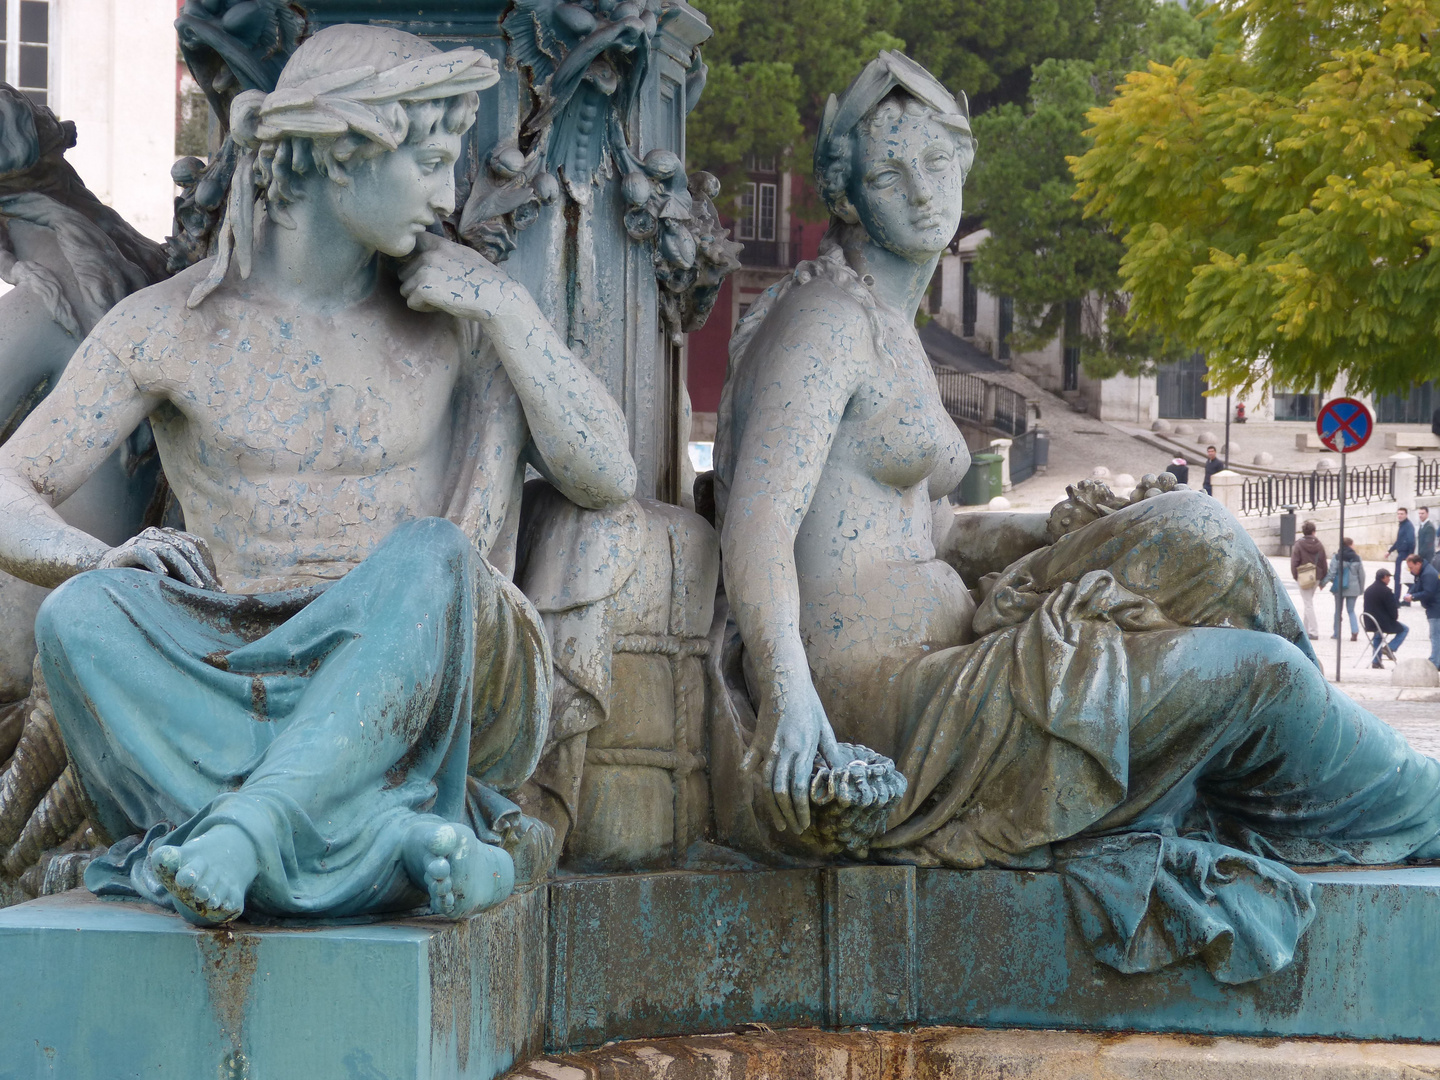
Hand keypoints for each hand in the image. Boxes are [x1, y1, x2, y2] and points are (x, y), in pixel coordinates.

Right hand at [97, 527, 219, 589]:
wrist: (106, 569)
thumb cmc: (143, 574)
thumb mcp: (170, 576)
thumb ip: (191, 577)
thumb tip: (221, 586)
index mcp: (172, 538)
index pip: (197, 546)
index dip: (208, 565)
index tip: (218, 588)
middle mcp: (160, 535)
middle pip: (187, 548)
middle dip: (201, 571)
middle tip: (211, 591)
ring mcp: (143, 539)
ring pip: (170, 550)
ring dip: (185, 570)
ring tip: (196, 587)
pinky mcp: (127, 549)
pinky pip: (144, 552)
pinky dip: (156, 563)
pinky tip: (164, 576)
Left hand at [397, 233, 513, 322]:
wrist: (496, 296)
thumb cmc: (486, 281)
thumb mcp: (466, 256)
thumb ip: (445, 253)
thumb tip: (428, 255)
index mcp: (440, 245)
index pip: (414, 242)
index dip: (414, 258)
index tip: (425, 270)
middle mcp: (429, 254)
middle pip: (404, 272)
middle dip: (417, 284)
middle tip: (440, 291)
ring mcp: (424, 271)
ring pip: (405, 289)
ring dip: (420, 298)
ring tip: (442, 298)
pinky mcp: (423, 288)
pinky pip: (411, 302)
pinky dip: (424, 308)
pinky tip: (443, 306)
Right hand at [746, 674, 842, 834]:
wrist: (786, 681)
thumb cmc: (809, 704)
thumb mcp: (824, 728)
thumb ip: (831, 752)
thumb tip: (840, 774)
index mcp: (802, 749)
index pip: (799, 788)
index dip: (801, 810)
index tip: (805, 825)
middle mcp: (784, 751)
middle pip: (781, 791)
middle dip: (787, 814)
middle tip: (793, 829)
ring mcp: (768, 747)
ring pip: (766, 784)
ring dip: (771, 806)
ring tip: (778, 822)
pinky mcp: (758, 741)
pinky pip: (752, 763)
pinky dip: (752, 777)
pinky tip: (754, 792)